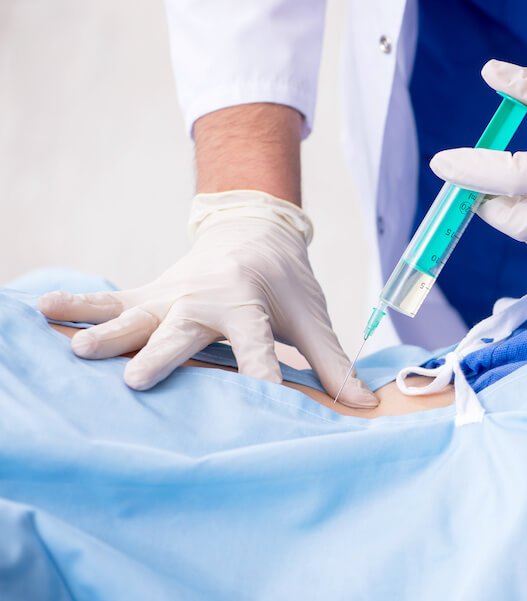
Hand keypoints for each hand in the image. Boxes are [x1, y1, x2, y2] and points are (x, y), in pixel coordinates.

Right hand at [38, 190, 377, 407]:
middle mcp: (206, 298)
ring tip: (76, 351)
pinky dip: (78, 305)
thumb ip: (333, 363)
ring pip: (136, 314)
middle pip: (183, 329)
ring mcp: (172, 294)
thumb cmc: (286, 284)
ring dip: (106, 331)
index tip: (259, 403)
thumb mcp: (313, 318)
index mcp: (251, 304)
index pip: (257, 346)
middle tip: (136, 379)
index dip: (260, 375)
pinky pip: (111, 300)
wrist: (253, 231)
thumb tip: (365, 406)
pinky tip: (42, 311)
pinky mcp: (151, 293)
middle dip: (162, 352)